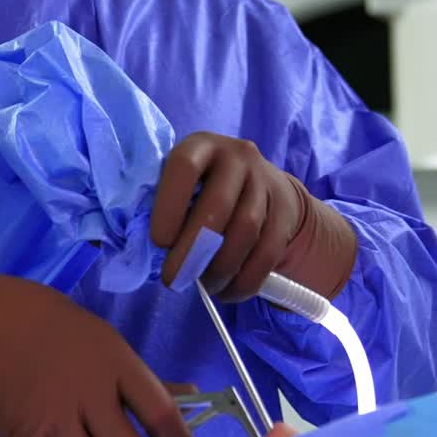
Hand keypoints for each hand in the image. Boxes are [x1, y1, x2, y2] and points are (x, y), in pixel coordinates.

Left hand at [153, 132, 318, 303]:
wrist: (261, 185)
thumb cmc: (203, 189)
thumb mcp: (181, 184)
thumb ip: (163, 206)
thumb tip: (151, 248)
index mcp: (202, 145)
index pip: (184, 166)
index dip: (170, 205)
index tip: (160, 242)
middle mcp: (238, 157)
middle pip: (218, 205)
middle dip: (193, 250)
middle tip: (175, 278)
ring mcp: (265, 182)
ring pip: (245, 231)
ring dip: (220, 267)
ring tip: (204, 285)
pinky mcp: (286, 211)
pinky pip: (267, 252)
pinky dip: (245, 280)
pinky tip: (227, 290)